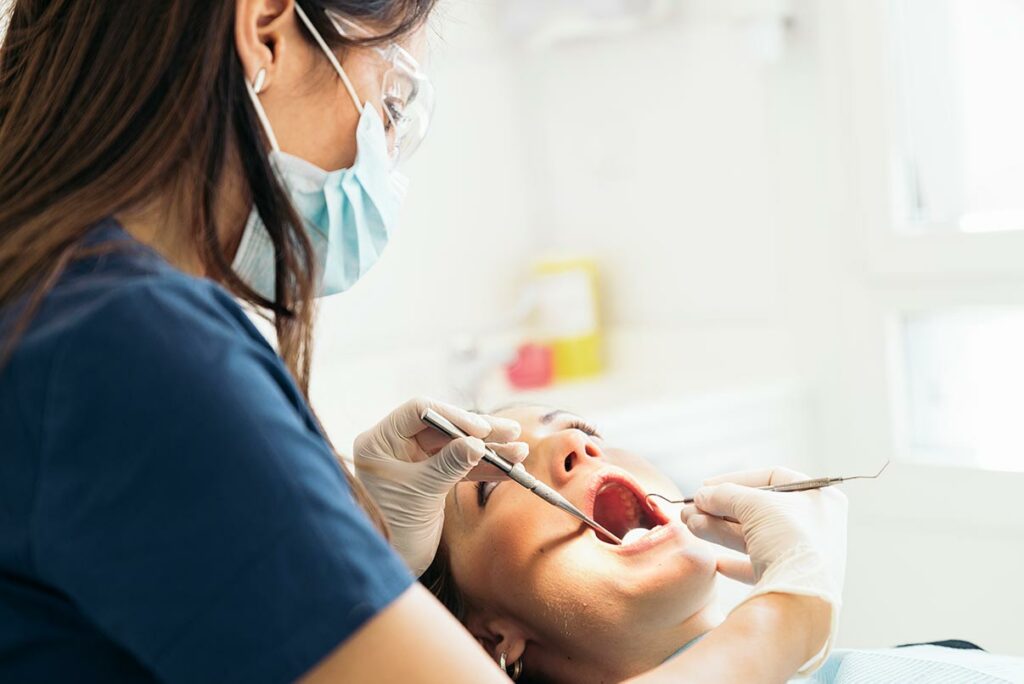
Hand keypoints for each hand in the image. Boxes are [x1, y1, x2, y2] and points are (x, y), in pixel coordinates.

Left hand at [354, 397, 525, 575]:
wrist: (394, 566)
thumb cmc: (395, 529)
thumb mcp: (422, 492)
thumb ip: (449, 464)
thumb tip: (478, 442)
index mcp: (379, 441)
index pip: (419, 411)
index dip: (453, 416)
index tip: (482, 431)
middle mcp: (395, 446)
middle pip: (444, 427)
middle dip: (480, 432)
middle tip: (512, 432)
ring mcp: (414, 461)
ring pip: (457, 447)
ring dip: (489, 451)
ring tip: (519, 452)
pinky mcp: (431, 478)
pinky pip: (461, 467)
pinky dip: (484, 468)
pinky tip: (509, 469)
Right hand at [681, 467, 847, 673]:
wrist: (803, 599)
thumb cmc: (791, 540)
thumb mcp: (756, 505)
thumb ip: (726, 495)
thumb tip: (703, 495)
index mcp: (820, 499)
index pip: (772, 478)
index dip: (736, 480)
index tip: (707, 486)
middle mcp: (815, 525)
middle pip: (758, 509)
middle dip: (720, 509)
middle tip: (690, 510)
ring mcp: (803, 554)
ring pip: (753, 536)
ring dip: (718, 529)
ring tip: (689, 524)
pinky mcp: (790, 581)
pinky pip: (757, 566)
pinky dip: (733, 562)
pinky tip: (714, 561)